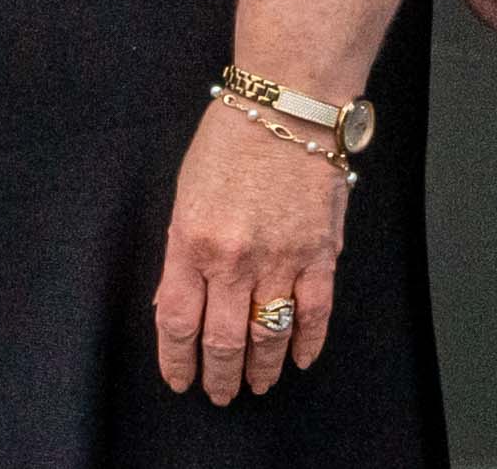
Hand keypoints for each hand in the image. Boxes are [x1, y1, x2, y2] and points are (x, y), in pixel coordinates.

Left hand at [154, 102, 345, 402]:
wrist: (288, 102)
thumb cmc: (231, 136)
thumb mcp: (186, 192)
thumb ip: (184, 250)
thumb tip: (181, 300)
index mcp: (191, 240)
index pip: (177, 321)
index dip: (177, 360)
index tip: (180, 380)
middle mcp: (234, 259)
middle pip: (222, 340)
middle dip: (219, 376)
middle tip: (220, 394)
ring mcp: (280, 259)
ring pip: (269, 336)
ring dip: (261, 369)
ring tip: (256, 385)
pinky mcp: (320, 253)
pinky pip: (314, 314)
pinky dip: (308, 344)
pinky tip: (300, 359)